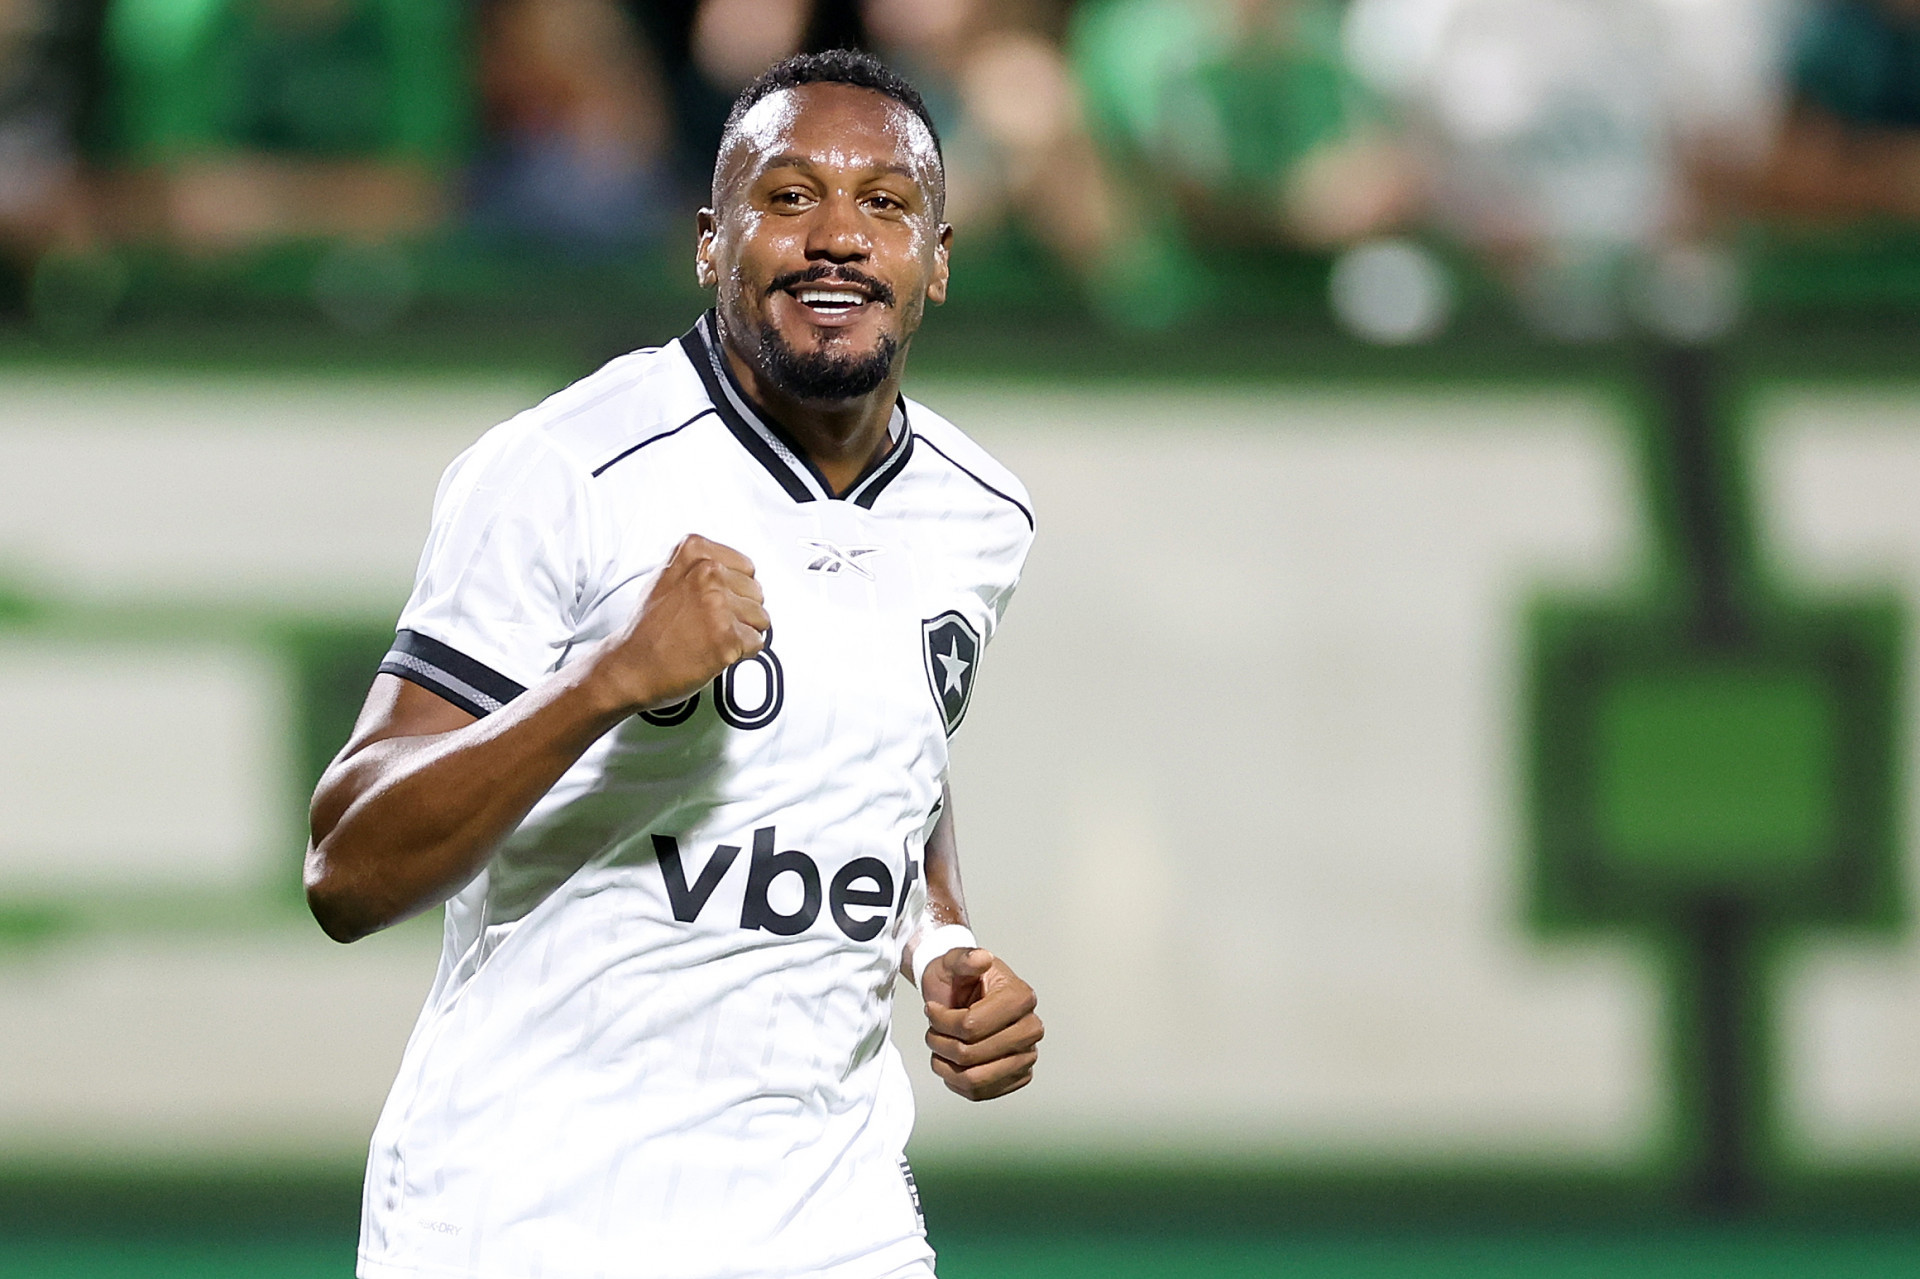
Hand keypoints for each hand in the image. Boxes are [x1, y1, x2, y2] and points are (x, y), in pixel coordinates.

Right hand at [594, 534, 768, 710]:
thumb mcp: (666, 577)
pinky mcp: (727, 636)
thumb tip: (736, 574)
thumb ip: (701, 568)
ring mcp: (718, 604)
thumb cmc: (647, 630)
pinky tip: (714, 651)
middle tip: (708, 624)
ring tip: (710, 637)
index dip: (734, 590)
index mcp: (694, 551)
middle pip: (757, 592)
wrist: (631, 666)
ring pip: (761, 618)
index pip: (747, 567)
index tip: (715, 602)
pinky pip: (757, 643)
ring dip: (742, 632)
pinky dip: (741, 653)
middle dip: (740, 612)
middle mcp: (708, 572)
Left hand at [923, 948, 1041, 1100]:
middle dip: (941, 1044)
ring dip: (946, 1066)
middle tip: (932, 1031)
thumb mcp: (953, 961)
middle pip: (973, 1054)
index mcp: (1020, 997)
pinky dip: (956, 1082)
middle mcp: (1030, 1028)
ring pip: (975, 1079)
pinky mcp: (1018, 1076)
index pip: (972, 1026)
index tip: (931, 1010)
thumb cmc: (959, 979)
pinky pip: (981, 1093)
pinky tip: (950, 1062)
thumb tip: (981, 959)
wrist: (964, 994)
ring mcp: (1026, 1055)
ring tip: (939, 1047)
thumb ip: (964, 958)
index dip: (942, 1021)